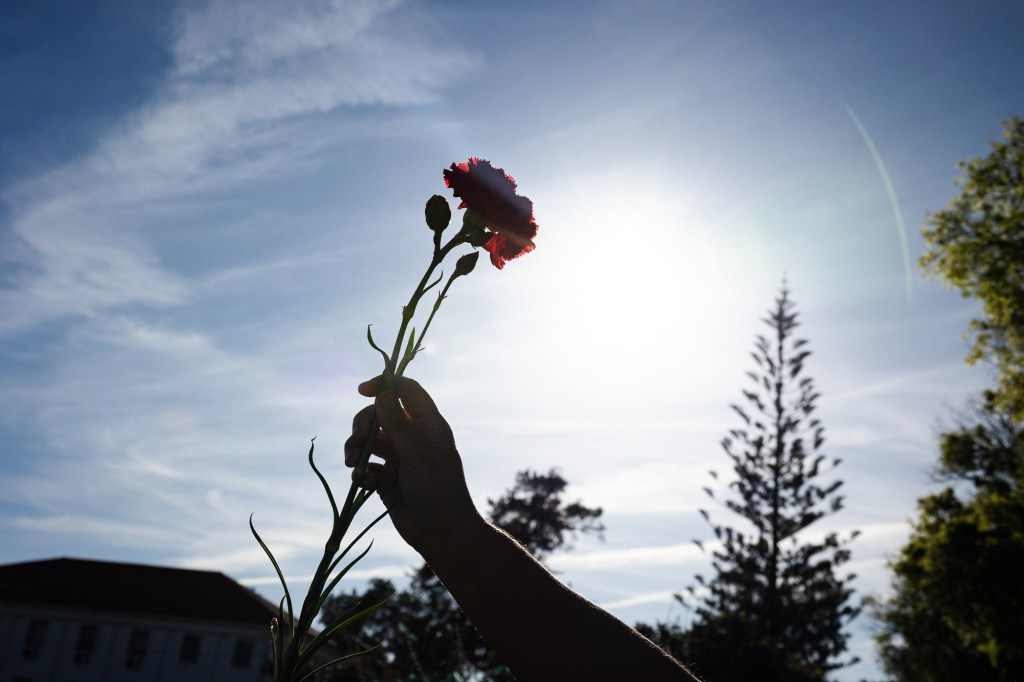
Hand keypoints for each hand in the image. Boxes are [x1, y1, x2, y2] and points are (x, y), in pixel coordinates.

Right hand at [345, 376, 483, 556]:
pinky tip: (366, 483)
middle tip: (358, 441)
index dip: (385, 385)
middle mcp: (412, 438)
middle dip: (364, 424)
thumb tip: (382, 394)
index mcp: (428, 425)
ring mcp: (398, 458)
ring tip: (352, 464)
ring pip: (368, 440)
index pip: (407, 391)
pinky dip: (361, 471)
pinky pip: (365, 466)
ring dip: (356, 448)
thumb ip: (398, 424)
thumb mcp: (418, 455)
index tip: (362, 390)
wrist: (441, 534)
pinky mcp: (386, 479)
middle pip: (380, 414)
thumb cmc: (438, 491)